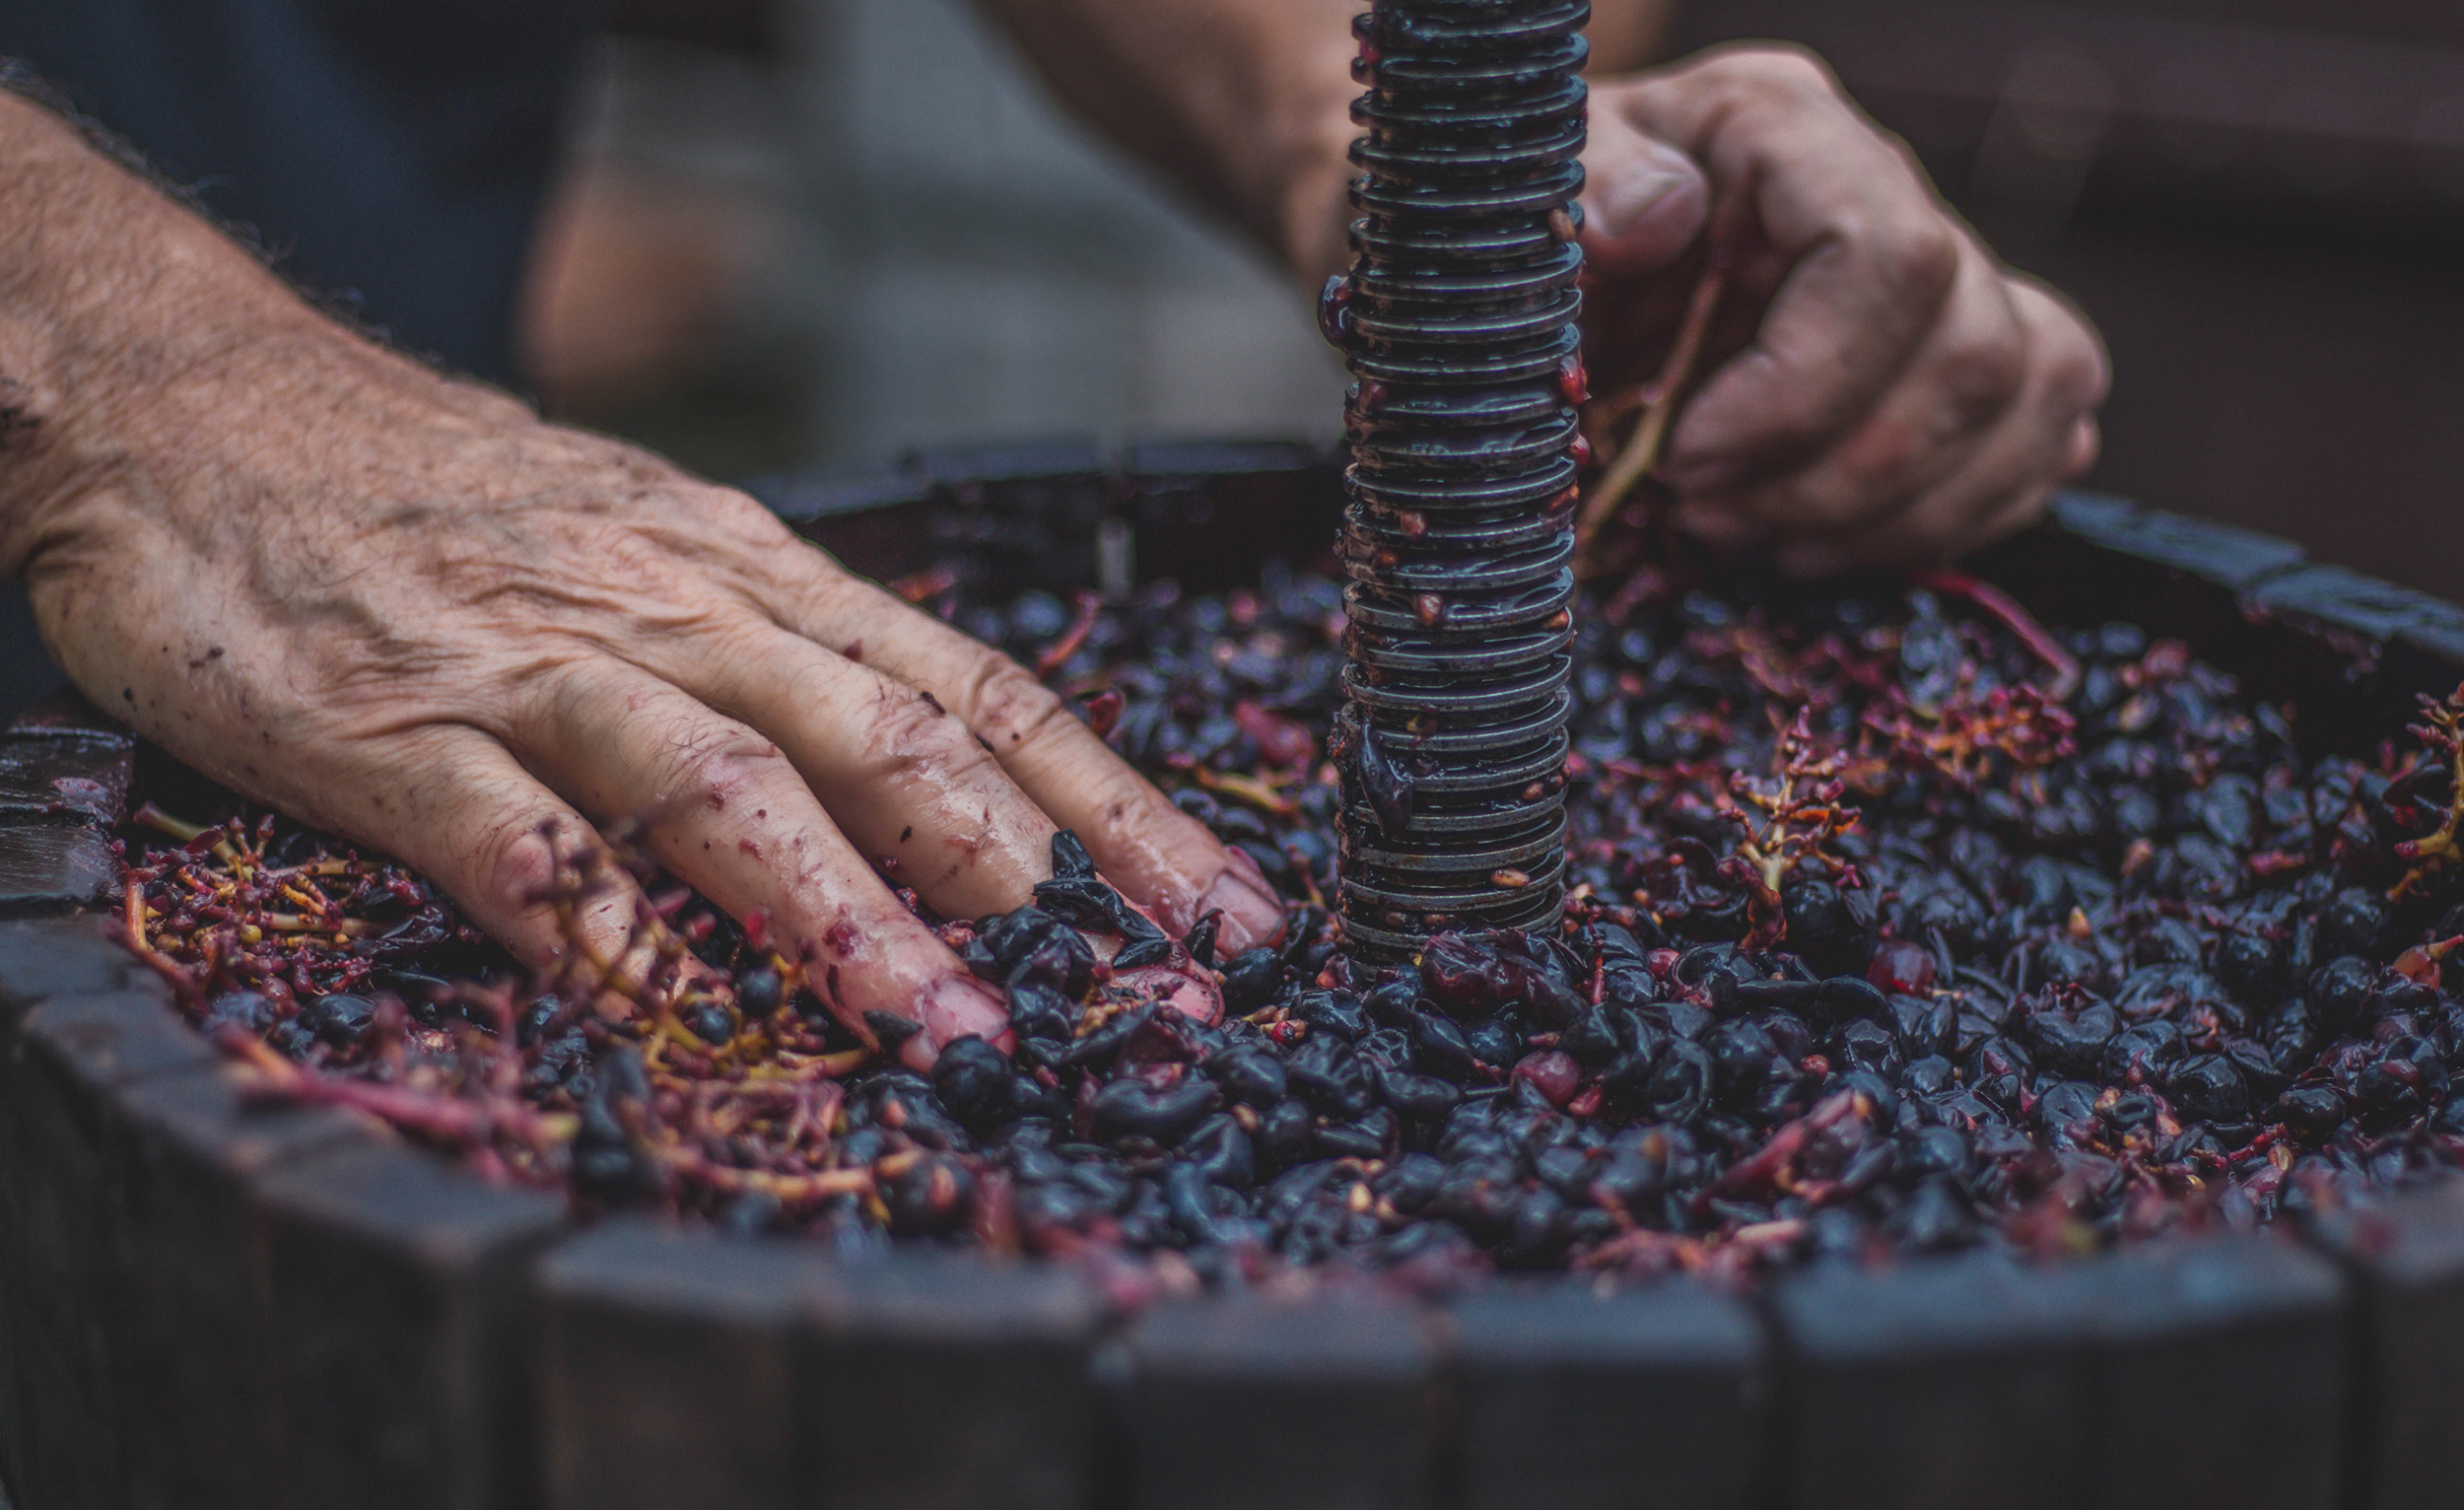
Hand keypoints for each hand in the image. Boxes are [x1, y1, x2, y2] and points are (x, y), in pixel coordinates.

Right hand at [13, 334, 1282, 1066]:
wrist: (202, 403)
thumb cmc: (453, 500)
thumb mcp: (655, 551)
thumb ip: (784, 665)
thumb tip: (957, 799)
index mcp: (756, 575)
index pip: (976, 687)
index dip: (1111, 802)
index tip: (1221, 911)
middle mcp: (677, 610)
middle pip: (883, 730)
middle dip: (1012, 863)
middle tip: (1118, 989)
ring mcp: (534, 665)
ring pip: (719, 778)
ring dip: (840, 905)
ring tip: (939, 1023)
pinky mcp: (389, 726)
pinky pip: (506, 833)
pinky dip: (588, 920)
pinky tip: (653, 1004)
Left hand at [1575, 45, 2109, 575]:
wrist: (1557, 269)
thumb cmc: (1543, 231)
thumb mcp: (1527, 191)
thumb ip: (1588, 181)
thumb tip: (1659, 217)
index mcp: (1785, 134)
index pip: (1890, 256)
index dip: (1803, 389)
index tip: (1689, 457)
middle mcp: (1888, 193)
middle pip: (1972, 352)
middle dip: (1840, 476)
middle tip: (1708, 514)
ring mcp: (1942, 275)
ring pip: (2027, 396)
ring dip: (1896, 510)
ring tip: (1759, 536)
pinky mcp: (1959, 356)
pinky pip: (2039, 436)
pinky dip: (1945, 518)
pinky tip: (1826, 541)